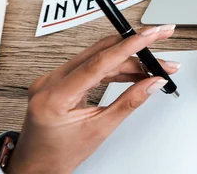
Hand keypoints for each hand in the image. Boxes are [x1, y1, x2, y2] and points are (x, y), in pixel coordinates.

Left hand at [7, 25, 179, 173]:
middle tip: (160, 41)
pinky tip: (134, 72)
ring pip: (99, 58)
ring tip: (154, 67)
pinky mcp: (60, 80)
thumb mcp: (99, 129)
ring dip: (129, 60)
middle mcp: (50, 81)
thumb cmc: (58, 154)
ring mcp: (53, 79)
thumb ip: (129, 102)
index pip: (100, 61)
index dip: (130, 45)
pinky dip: (115, 67)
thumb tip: (152, 83)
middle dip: (135, 47)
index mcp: (56, 95)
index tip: (152, 35)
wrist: (36, 165)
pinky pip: (92, 66)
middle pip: (102, 54)